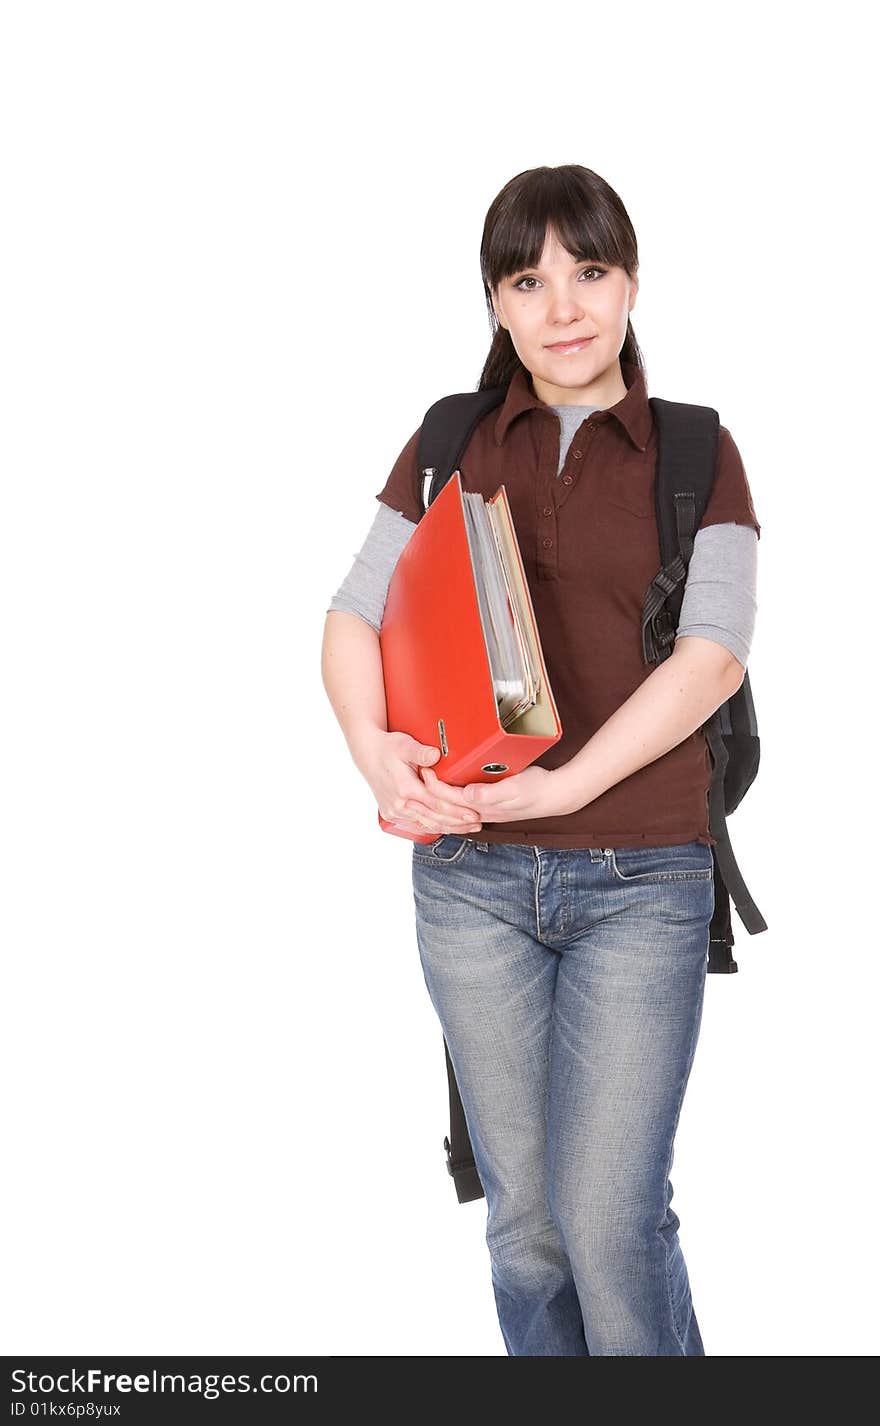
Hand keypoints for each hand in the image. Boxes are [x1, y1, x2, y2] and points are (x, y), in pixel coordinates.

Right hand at [354, 730, 482, 835]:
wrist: (367, 754)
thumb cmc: (388, 747)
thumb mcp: (404, 744)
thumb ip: (420, 751)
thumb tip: (435, 755)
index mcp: (404, 788)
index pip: (437, 803)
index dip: (457, 810)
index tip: (474, 812)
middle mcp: (399, 804)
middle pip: (435, 818)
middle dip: (458, 822)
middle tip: (478, 822)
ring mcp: (394, 812)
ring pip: (427, 824)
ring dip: (449, 827)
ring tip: (469, 828)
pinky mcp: (392, 815)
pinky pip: (418, 824)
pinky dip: (435, 827)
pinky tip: (448, 827)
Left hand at [422, 764, 574, 823]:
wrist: (554, 796)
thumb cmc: (537, 789)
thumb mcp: (515, 787)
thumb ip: (491, 793)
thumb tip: (469, 794)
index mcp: (482, 805)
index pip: (448, 797)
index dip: (433, 783)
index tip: (423, 766)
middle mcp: (479, 810)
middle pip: (444, 805)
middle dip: (427, 793)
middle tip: (415, 772)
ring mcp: (483, 809)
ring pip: (450, 809)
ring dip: (434, 800)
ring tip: (421, 786)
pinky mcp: (487, 805)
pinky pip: (460, 807)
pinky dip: (447, 803)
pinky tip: (441, 797)